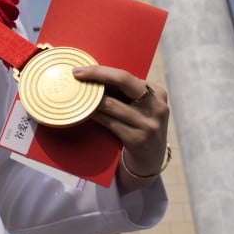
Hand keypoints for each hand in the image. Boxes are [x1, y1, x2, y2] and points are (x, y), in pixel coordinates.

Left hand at [72, 64, 170, 192]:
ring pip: (111, 103)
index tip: (80, 69)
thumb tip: (91, 74)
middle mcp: (156, 106)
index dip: (101, 70)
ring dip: (91, 99)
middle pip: (123, 80)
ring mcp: (149, 124)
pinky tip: (84, 113)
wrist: (149, 163)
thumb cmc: (137, 128)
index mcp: (157, 93)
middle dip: (97, 74)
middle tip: (76, 74)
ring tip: (77, 95)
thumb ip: (124, 93)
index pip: (126, 76)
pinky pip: (109, 122)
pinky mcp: (138, 140)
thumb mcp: (139, 108)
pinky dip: (94, 115)